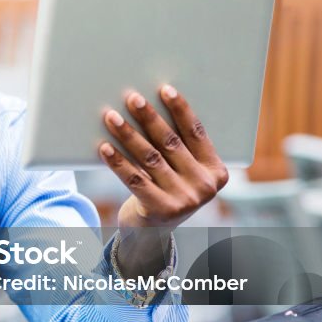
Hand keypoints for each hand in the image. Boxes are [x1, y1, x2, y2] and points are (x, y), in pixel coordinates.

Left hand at [99, 85, 228, 231]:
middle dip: (148, 118)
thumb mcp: (180, 171)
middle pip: (170, 143)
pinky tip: (104, 146)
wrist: (152, 232)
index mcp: (217, 172)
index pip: (197, 133)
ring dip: (128, 135)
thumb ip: (177, 148)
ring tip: (111, 117)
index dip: (180, 109)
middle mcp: (205, 187)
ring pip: (150, 158)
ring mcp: (184, 200)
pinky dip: (117, 161)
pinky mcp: (161, 210)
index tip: (164, 89)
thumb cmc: (165, 190)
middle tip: (132, 97)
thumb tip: (148, 106)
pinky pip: (134, 179)